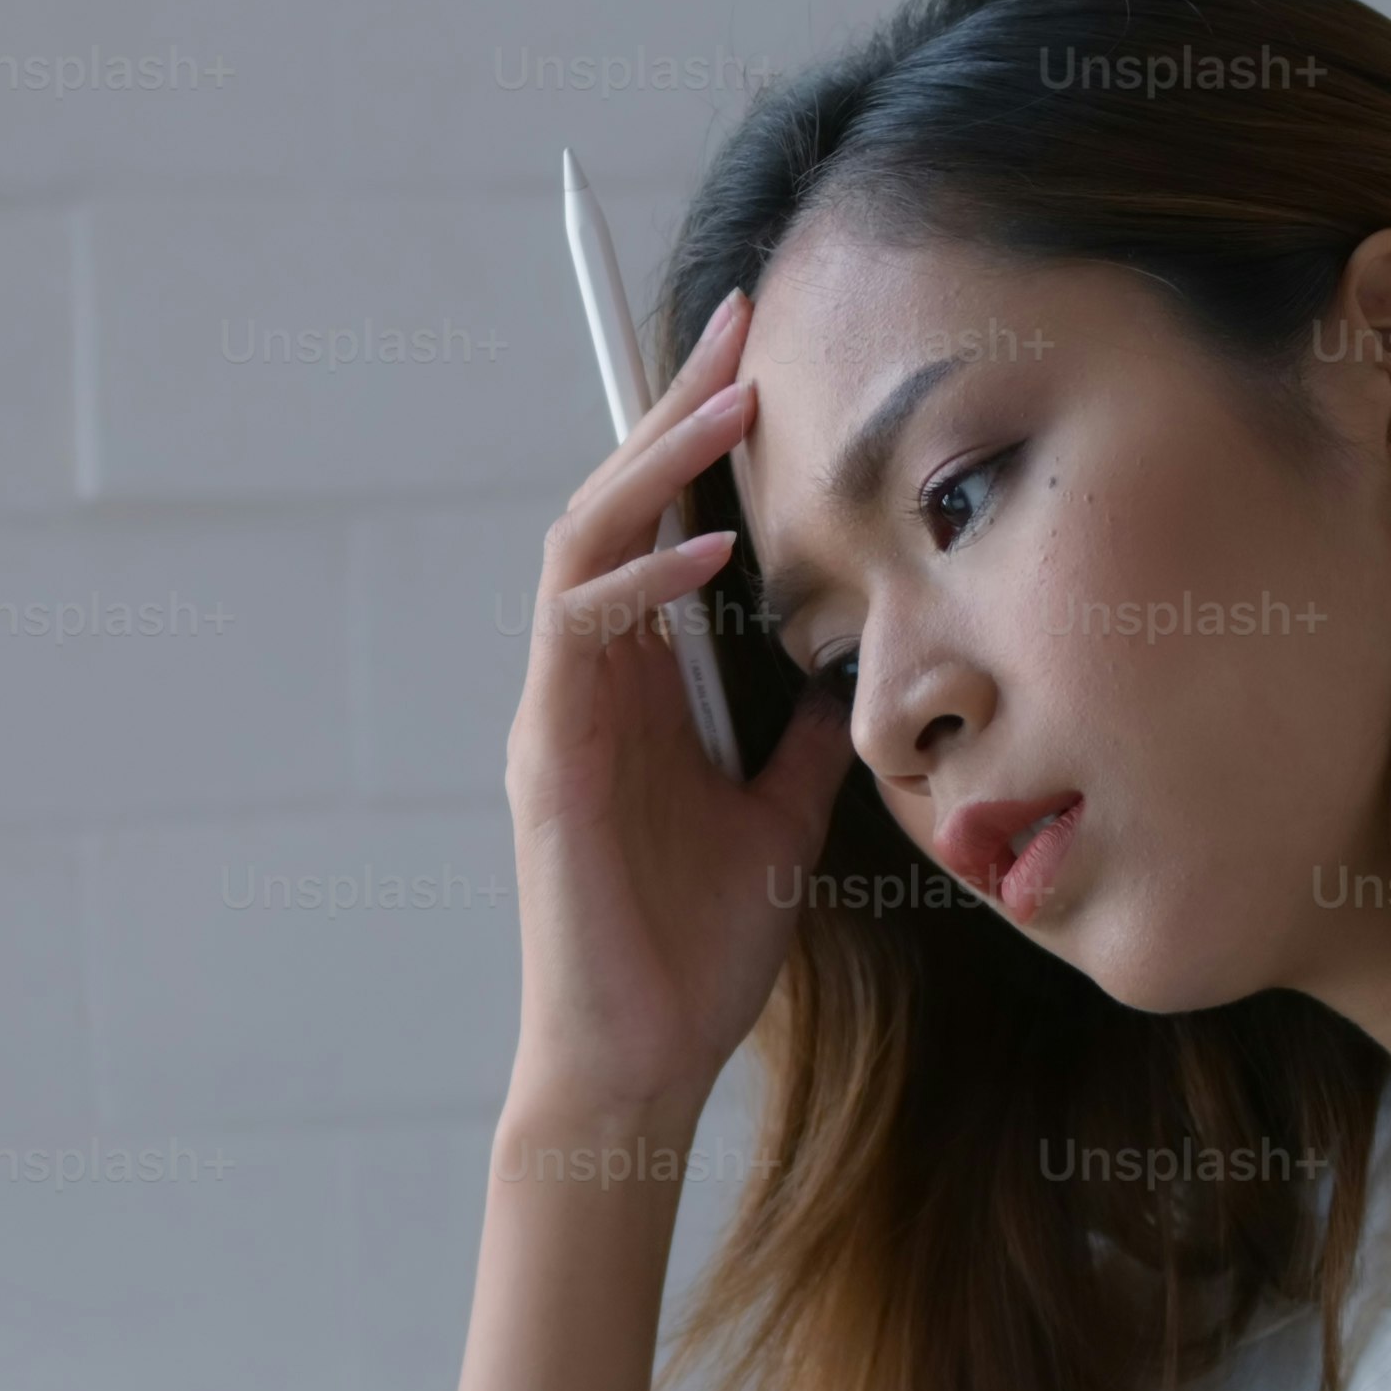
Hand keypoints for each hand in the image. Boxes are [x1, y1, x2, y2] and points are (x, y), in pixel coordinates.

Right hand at [504, 293, 859, 1141]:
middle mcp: (584, 681)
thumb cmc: (695, 955)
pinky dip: (640, 582)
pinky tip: (708, 553)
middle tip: (736, 326)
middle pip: (612, 505)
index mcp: (634, 687)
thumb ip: (794, 741)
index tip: (753, 352)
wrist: (639, 1064)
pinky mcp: (549, 757)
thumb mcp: (778, 823)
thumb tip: (841, 663)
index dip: (693, 436)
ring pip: (582, 545)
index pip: (656, 527)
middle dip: (671, 410)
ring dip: (653, 468)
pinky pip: (578, 634)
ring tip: (728, 406)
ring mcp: (558, 712)